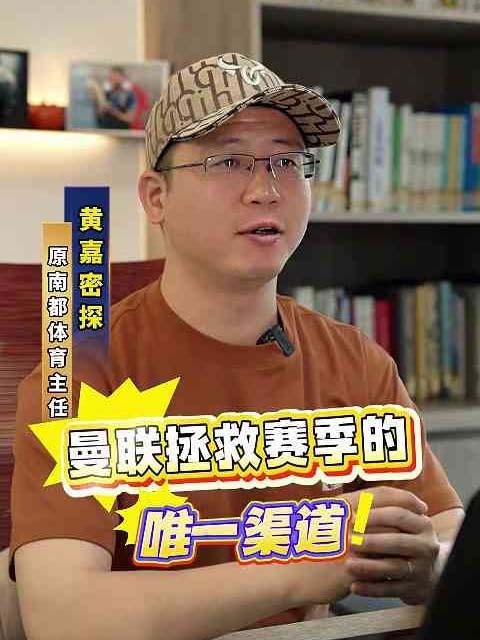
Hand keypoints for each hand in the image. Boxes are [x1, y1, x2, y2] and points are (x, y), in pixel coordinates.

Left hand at [345, 488, 439, 604]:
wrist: (427, 571)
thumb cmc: (405, 538)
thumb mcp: (403, 520)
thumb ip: (385, 507)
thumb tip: (358, 500)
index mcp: (422, 524)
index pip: (398, 514)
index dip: (374, 515)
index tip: (352, 516)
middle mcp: (426, 546)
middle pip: (397, 541)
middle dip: (372, 541)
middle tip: (349, 541)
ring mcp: (421, 569)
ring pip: (394, 568)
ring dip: (370, 566)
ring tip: (349, 565)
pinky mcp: (413, 590)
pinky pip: (390, 590)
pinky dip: (371, 589)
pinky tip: (354, 586)